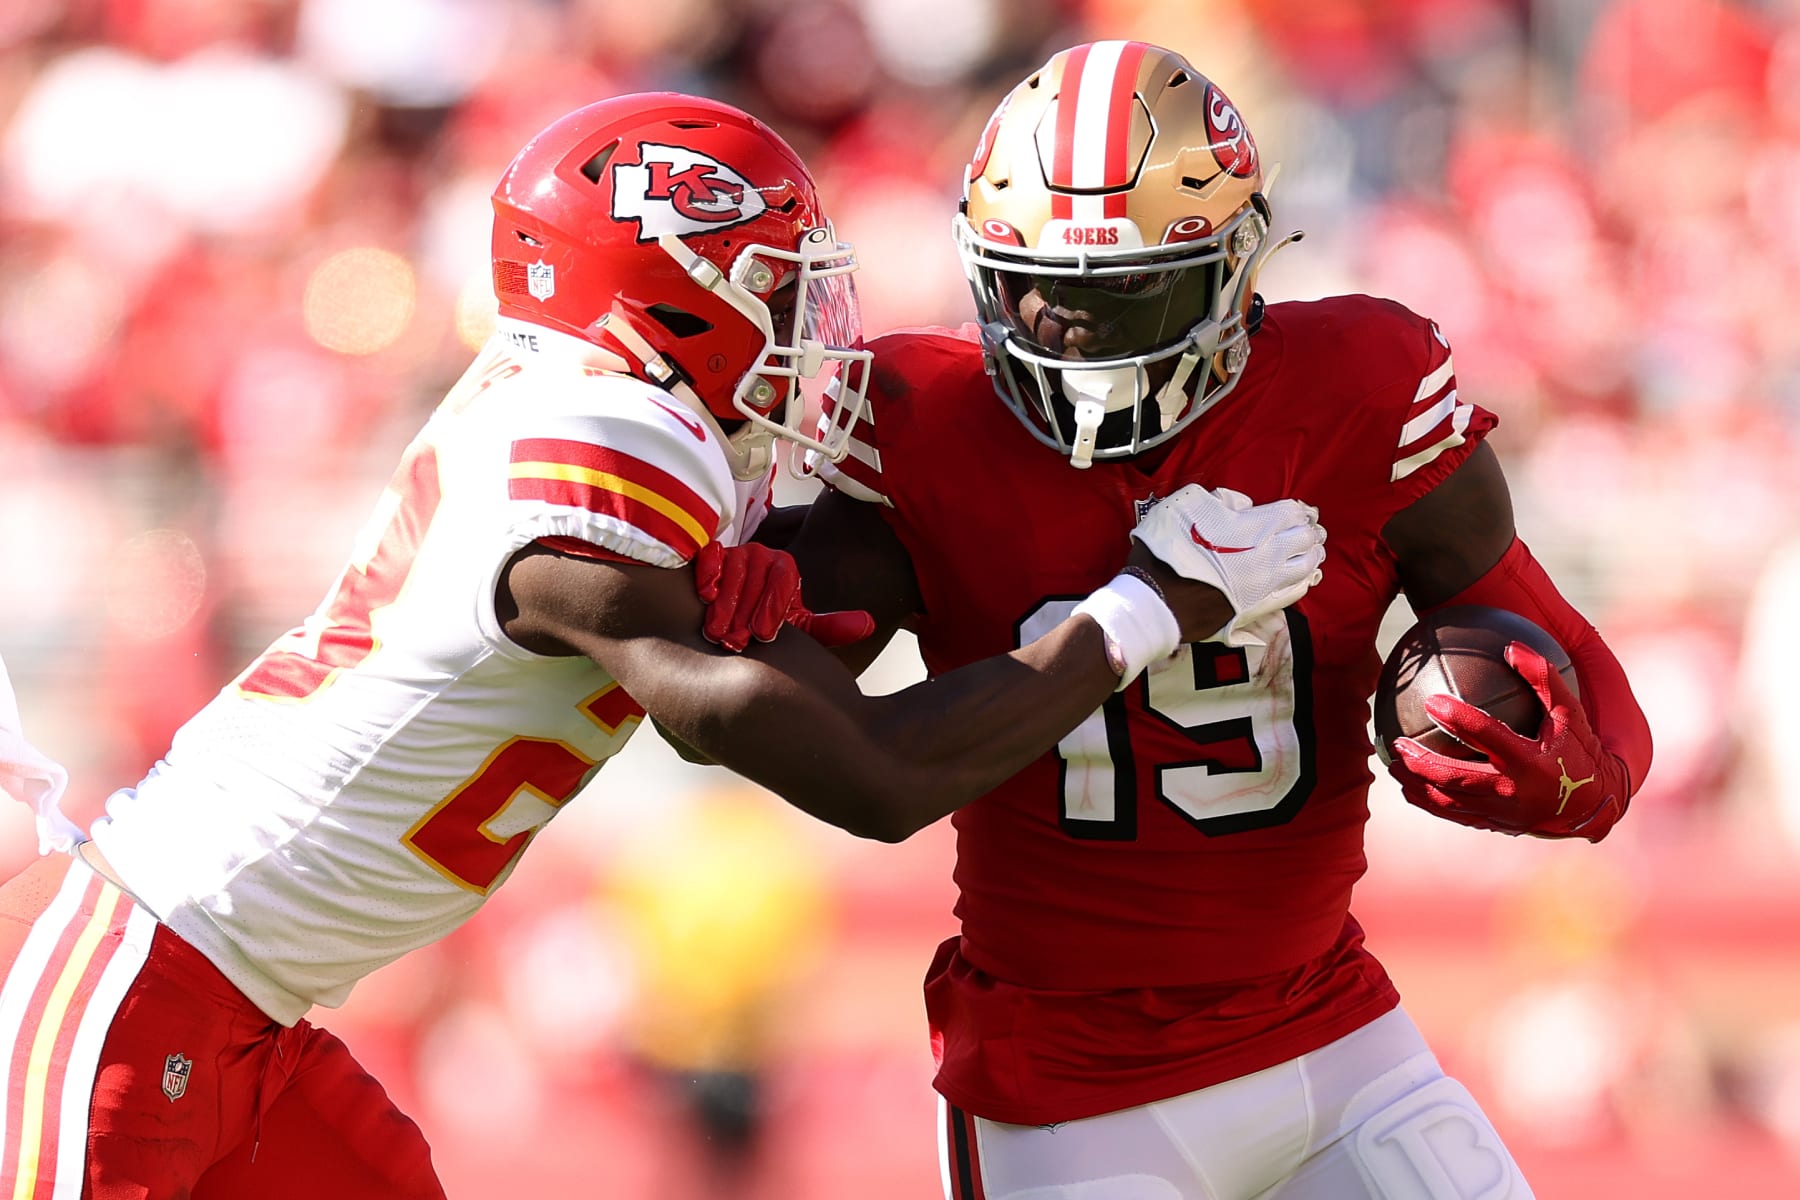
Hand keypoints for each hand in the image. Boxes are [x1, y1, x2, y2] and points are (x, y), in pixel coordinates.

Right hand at [693, 541, 874, 652]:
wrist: (722, 622)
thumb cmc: (759, 624)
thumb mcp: (797, 627)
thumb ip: (829, 628)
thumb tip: (870, 624)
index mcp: (785, 569)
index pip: (783, 579)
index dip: (772, 607)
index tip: (763, 636)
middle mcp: (762, 555)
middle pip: (756, 577)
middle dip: (745, 613)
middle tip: (736, 642)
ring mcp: (735, 553)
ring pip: (732, 571)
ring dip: (724, 604)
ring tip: (718, 632)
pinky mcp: (709, 553)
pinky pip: (710, 558)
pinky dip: (707, 577)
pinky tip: (705, 599)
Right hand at [1130, 484, 1325, 643]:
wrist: (1157, 599)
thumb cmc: (1167, 551)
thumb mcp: (1185, 506)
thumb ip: (1220, 500)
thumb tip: (1242, 505)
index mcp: (1254, 526)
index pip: (1293, 512)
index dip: (1299, 508)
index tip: (1298, 509)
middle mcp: (1267, 554)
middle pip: (1306, 538)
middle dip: (1309, 530)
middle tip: (1308, 528)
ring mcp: (1265, 582)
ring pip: (1306, 566)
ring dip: (1311, 555)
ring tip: (1310, 550)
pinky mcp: (1259, 605)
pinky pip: (1294, 593)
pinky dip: (1303, 582)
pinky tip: (1302, 578)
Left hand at [1385, 642, 1627, 839]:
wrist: (1593, 804)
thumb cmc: (1578, 749)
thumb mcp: (1570, 712)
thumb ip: (1543, 678)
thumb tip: (1511, 646)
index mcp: (1529, 760)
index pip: (1487, 735)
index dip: (1458, 717)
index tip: (1431, 700)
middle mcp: (1512, 790)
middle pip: (1456, 777)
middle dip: (1421, 762)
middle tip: (1397, 743)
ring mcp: (1501, 812)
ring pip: (1448, 801)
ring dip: (1416, 784)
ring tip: (1393, 765)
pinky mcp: (1495, 824)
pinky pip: (1454, 815)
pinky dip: (1428, 802)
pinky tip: (1410, 787)